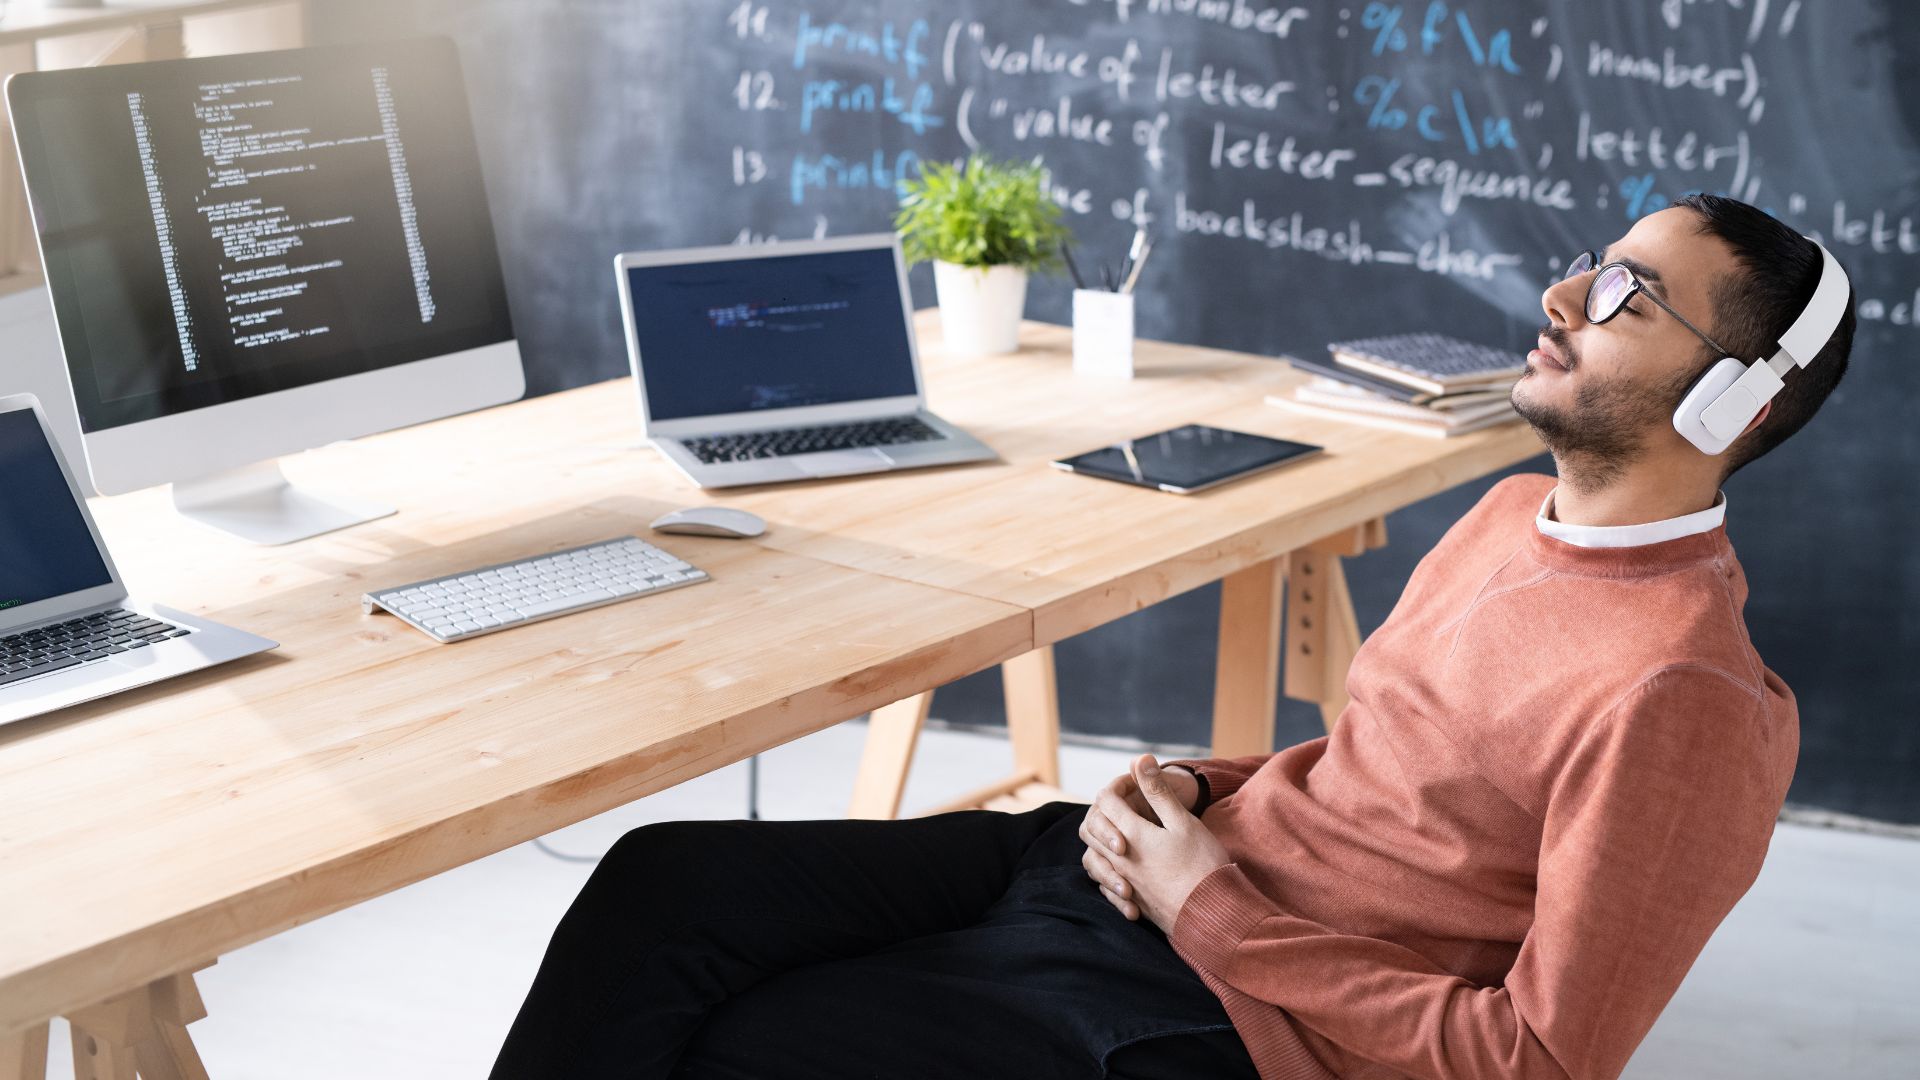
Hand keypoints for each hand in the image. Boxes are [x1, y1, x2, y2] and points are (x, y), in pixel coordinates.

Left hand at [1078, 755, 1229, 932]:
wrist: (1213, 916)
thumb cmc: (1203, 866)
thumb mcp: (1182, 821)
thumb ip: (1158, 791)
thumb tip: (1140, 760)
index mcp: (1132, 835)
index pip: (1106, 800)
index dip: (1118, 784)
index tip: (1136, 782)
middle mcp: (1120, 860)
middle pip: (1091, 827)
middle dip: (1106, 810)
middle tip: (1129, 804)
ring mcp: (1124, 882)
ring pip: (1093, 857)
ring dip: (1102, 842)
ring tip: (1122, 835)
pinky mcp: (1132, 902)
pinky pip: (1104, 884)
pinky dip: (1108, 870)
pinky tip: (1125, 868)